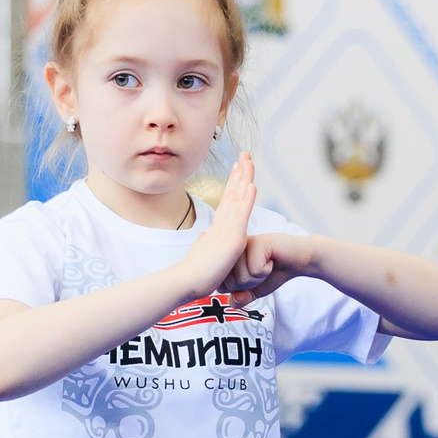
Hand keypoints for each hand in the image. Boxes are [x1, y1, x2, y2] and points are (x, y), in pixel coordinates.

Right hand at [185, 153, 257, 299]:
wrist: (186, 282)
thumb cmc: (193, 273)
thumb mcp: (202, 253)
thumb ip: (204, 242)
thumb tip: (203, 236)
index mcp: (217, 227)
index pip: (228, 200)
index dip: (234, 182)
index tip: (238, 166)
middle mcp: (222, 224)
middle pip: (233, 193)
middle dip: (240, 173)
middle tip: (245, 154)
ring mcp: (227, 230)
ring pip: (237, 199)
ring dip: (244, 179)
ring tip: (249, 161)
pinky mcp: (232, 239)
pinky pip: (241, 216)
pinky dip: (247, 200)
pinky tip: (252, 185)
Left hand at [233, 231, 318, 299]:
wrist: (296, 260)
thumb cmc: (273, 273)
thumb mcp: (253, 291)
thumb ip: (240, 299)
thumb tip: (233, 301)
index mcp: (225, 260)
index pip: (220, 287)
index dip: (239, 290)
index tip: (251, 278)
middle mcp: (229, 250)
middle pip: (229, 284)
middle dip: (249, 285)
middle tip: (261, 270)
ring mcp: (241, 244)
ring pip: (241, 278)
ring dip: (259, 278)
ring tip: (266, 263)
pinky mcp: (255, 242)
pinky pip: (255, 270)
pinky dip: (267, 270)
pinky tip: (271, 259)